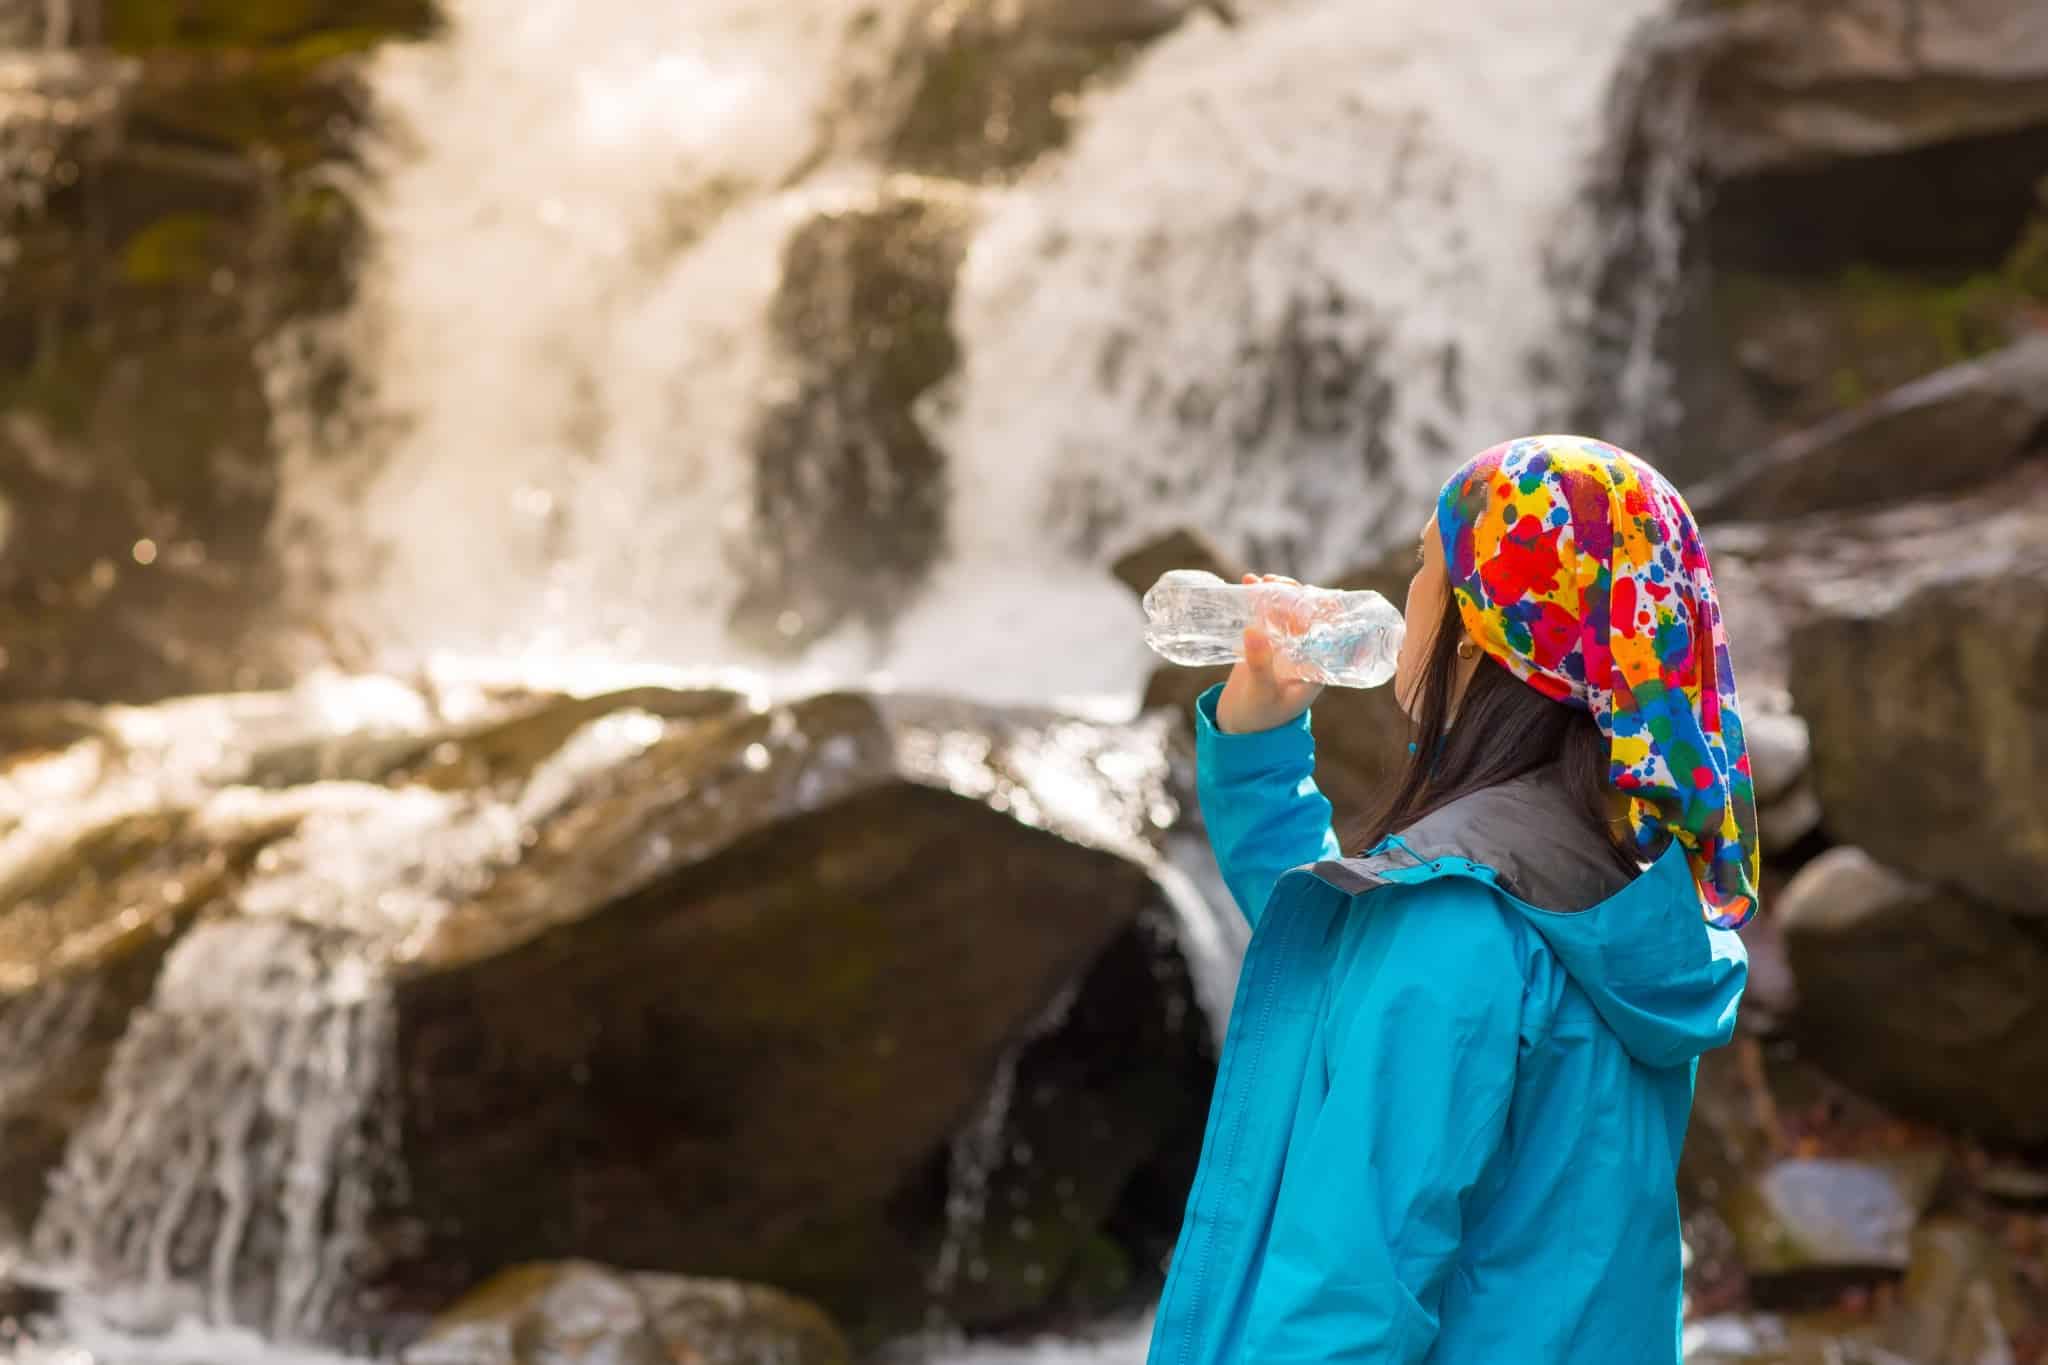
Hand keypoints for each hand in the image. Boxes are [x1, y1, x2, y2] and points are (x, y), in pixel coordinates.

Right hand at [1214, 573, 1324, 733]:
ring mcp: (1284, 647)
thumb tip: (1253, 630)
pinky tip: (1248, 585)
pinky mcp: (1265, 643)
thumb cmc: (1259, 718)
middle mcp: (1304, 654)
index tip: (1309, 594)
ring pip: (1286, 612)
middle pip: (1307, 617)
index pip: (1328, 633)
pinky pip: (1266, 616)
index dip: (1322, 611)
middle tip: (1276, 582)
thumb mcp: (1261, 692)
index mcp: (1316, 667)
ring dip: (1276, 594)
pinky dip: (1259, 600)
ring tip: (1260, 581)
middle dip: (1295, 596)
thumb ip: (1259, 664)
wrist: (1239, 727)